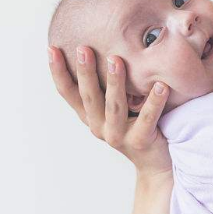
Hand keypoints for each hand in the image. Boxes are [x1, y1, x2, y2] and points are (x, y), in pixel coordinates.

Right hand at [48, 45, 172, 176]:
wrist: (156, 165)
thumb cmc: (138, 128)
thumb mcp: (118, 108)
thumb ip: (109, 88)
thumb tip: (108, 49)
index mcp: (90, 117)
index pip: (69, 93)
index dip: (58, 73)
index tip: (51, 49)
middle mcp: (99, 127)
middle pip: (89, 96)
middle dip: (85, 72)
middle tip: (83, 49)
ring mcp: (118, 136)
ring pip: (114, 106)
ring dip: (114, 82)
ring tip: (116, 59)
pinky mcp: (139, 142)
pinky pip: (147, 119)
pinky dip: (154, 102)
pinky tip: (160, 85)